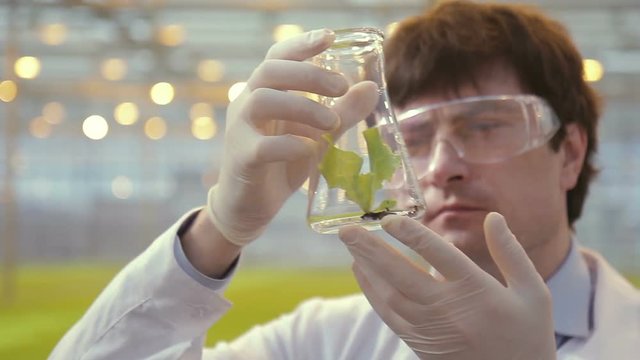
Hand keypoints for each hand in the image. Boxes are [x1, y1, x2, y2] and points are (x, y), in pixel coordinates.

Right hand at [208, 29, 377, 246]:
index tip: (329, 37)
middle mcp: (247, 104)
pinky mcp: (242, 159)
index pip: (277, 57)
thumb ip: (341, 113)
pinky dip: (291, 145)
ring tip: (331, 124)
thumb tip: (370, 87)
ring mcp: (240, 131)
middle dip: (308, 75)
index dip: (301, 44)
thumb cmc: (282, 164)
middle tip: (341, 87)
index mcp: (264, 92)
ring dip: (303, 108)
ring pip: (263, 101)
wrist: (250, 206)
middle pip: (269, 72)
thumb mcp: (317, 136)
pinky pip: (262, 146)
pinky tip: (310, 150)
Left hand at [338, 213, 555, 359]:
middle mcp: (449, 309)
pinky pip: (389, 316)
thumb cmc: (528, 334)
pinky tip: (361, 272)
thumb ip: (510, 253)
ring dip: (367, 269)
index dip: (412, 235)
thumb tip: (493, 217)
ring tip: (350, 244)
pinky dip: (371, 293)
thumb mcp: (533, 292)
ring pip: (390, 295)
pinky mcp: (420, 342)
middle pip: (402, 275)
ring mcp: (431, 328)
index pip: (439, 256)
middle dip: (372, 250)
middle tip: (347, 230)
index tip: (390, 219)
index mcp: (477, 291)